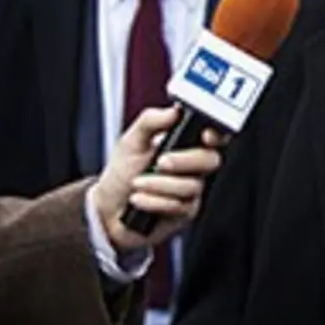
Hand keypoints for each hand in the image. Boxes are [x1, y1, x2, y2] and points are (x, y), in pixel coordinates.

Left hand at [90, 106, 227, 251]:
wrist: (107, 209)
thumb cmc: (122, 174)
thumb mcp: (131, 141)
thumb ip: (151, 121)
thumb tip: (173, 111)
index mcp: (186, 144)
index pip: (215, 136)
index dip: (217, 135)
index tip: (205, 136)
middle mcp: (194, 167)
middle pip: (211, 160)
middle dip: (184, 161)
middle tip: (159, 162)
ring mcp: (192, 191)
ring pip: (192, 186)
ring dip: (159, 185)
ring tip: (136, 184)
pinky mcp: (185, 212)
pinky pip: (179, 206)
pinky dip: (153, 201)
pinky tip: (138, 200)